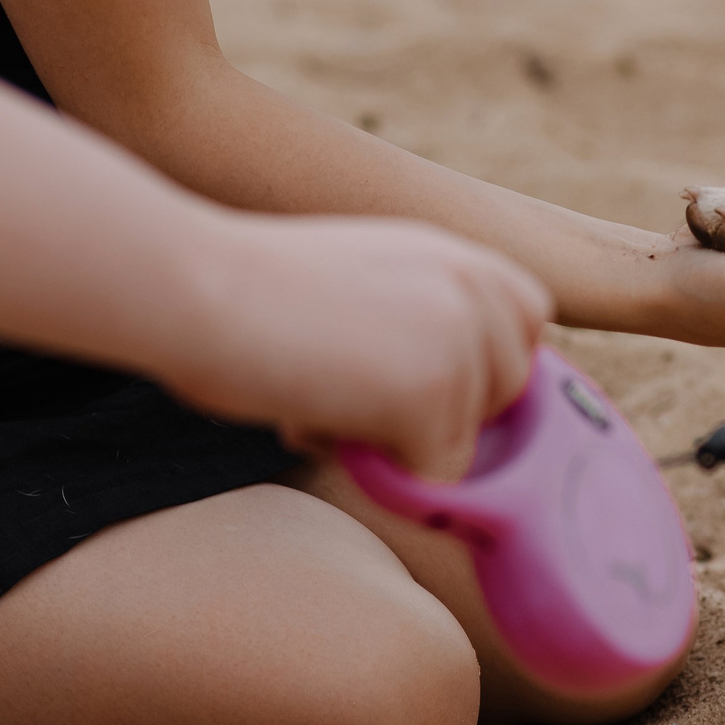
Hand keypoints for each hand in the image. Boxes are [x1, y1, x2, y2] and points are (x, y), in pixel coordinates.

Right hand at [164, 215, 552, 481]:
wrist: (197, 287)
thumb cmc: (245, 291)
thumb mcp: (358, 280)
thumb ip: (414, 319)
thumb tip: (449, 401)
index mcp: (452, 249)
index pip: (526, 319)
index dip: (480, 363)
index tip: (417, 378)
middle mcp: (473, 285)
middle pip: (509, 390)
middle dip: (443, 411)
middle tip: (351, 386)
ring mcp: (460, 338)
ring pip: (465, 439)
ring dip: (396, 441)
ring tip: (321, 392)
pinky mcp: (434, 393)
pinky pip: (434, 475)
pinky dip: (380, 470)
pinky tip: (319, 417)